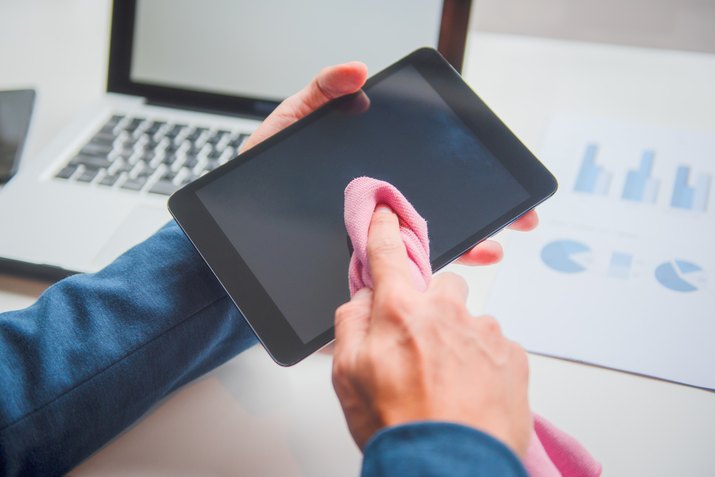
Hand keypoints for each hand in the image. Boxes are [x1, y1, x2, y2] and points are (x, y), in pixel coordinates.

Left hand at [239, 62, 538, 265]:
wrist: (228, 231)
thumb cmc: (256, 177)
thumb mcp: (288, 126)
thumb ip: (320, 94)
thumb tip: (358, 70)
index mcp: (371, 179)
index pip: (427, 176)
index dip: (465, 175)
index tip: (496, 176)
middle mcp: (375, 214)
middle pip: (438, 215)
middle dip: (483, 217)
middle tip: (515, 219)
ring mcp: (365, 246)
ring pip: (423, 251)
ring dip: (463, 251)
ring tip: (489, 248)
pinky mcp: (351, 274)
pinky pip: (390, 281)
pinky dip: (417, 283)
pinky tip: (435, 279)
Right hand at [331, 206, 531, 455]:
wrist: (449, 468)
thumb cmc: (399, 426)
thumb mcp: (347, 376)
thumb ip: (350, 324)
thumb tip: (362, 300)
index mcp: (400, 312)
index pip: (388, 254)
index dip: (384, 230)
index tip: (386, 214)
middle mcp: (445, 312)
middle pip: (441, 285)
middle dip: (431, 304)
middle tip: (421, 345)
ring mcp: (483, 333)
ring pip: (469, 318)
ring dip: (458, 338)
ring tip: (447, 381)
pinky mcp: (512, 356)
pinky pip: (494, 345)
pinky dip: (483, 361)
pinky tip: (471, 392)